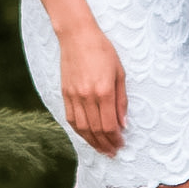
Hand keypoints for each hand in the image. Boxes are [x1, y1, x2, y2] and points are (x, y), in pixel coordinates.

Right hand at [57, 19, 127, 154]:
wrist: (77, 36)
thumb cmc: (102, 51)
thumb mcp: (119, 73)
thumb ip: (122, 100)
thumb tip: (123, 124)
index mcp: (103, 91)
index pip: (109, 125)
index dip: (116, 138)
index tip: (121, 144)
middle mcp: (87, 96)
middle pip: (96, 130)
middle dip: (106, 144)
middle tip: (113, 152)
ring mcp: (74, 96)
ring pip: (82, 128)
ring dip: (92, 142)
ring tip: (101, 149)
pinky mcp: (65, 93)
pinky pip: (71, 119)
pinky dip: (79, 131)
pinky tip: (87, 136)